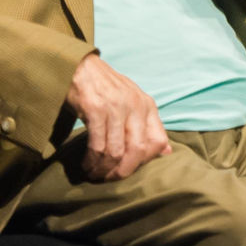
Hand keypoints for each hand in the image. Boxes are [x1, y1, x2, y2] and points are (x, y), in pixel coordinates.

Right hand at [65, 53, 171, 180]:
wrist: (79, 66)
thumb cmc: (106, 87)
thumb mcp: (133, 101)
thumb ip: (148, 125)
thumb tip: (166, 151)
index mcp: (148, 105)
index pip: (158, 141)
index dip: (144, 161)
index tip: (128, 167)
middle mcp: (136, 106)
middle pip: (137, 151)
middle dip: (122, 171)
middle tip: (109, 179)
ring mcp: (116, 107)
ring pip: (116, 151)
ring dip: (104, 169)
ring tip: (94, 174)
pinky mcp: (96, 109)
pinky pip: (97, 145)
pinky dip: (91, 160)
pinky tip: (86, 164)